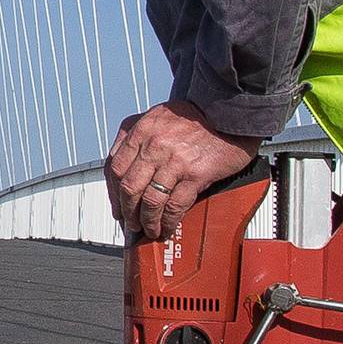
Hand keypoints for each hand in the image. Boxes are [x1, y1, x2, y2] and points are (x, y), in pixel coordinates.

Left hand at [106, 101, 255, 241]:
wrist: (229, 114)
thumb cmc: (194, 118)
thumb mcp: (157, 117)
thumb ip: (136, 137)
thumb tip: (122, 167)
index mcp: (142, 131)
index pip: (116, 168)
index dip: (113, 193)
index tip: (118, 207)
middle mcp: (155, 145)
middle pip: (129, 188)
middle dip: (128, 212)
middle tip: (131, 223)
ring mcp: (175, 161)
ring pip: (151, 201)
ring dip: (147, 221)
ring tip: (149, 229)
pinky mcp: (196, 174)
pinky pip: (175, 206)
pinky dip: (168, 221)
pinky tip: (167, 227)